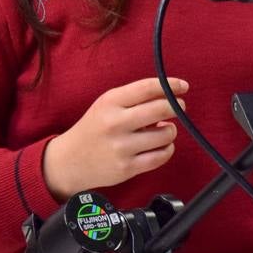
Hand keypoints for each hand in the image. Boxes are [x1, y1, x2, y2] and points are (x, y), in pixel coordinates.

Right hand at [43, 77, 188, 199]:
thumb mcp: (106, 105)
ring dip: (170, 130)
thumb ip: (134, 99)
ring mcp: (121, 147)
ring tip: (164, 129)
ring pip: (165, 134)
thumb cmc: (94, 128)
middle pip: (161, 109)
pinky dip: (167, 149)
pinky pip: (161, 156)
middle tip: (181, 107)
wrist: (69, 161)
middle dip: (177, 107)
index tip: (183, 86)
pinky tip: (161, 145)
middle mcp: (115, 123)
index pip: (148, 88)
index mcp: (110, 102)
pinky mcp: (127, 168)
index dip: (170, 85)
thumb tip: (169, 96)